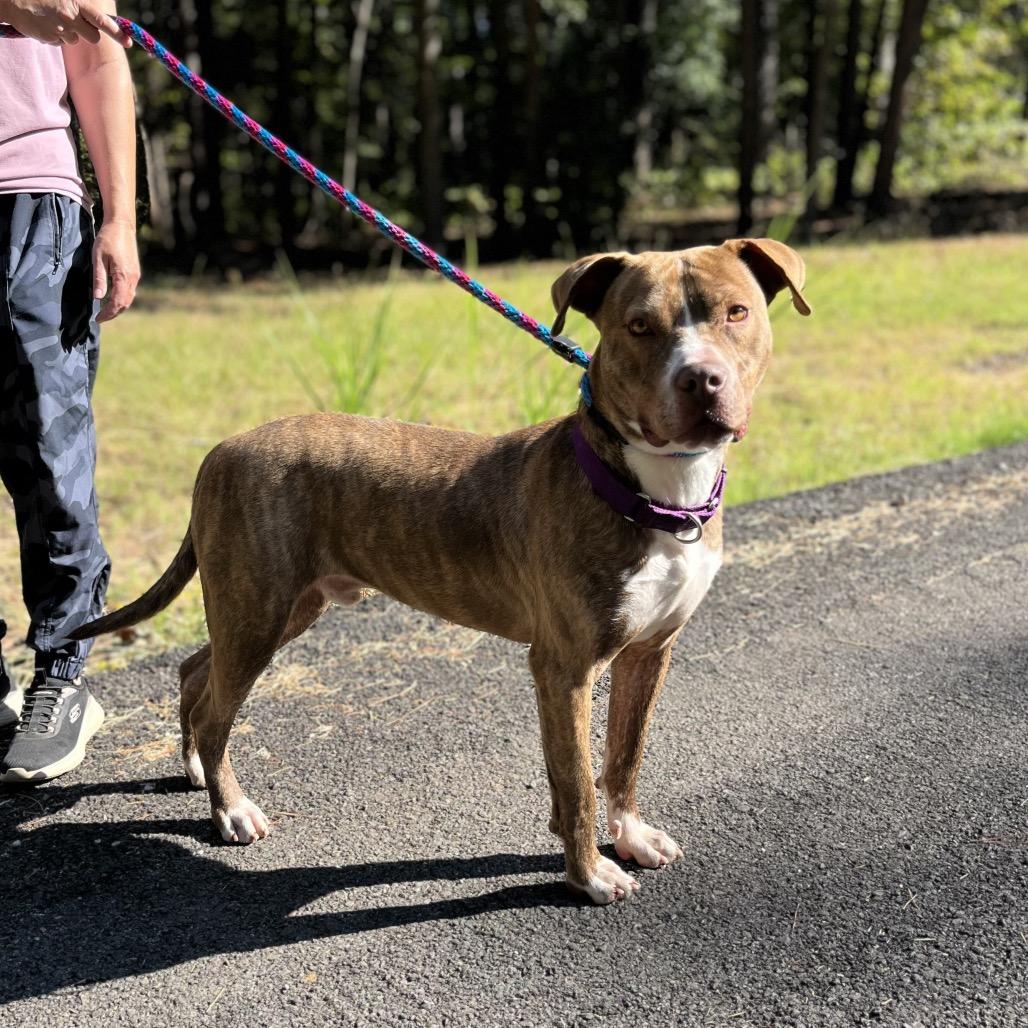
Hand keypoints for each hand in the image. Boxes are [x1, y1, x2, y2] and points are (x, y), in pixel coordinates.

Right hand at [0, 0, 129, 46]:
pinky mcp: (50, 38)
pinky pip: (59, 42)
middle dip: (88, 33)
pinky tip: (44, 23)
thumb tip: (96, 18)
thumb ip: (80, 6)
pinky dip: (54, 36)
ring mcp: (60, 29)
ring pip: (75, 40)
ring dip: (68, 33)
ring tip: (52, 19)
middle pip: (93, 37)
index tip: (128, 42)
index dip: (117, 32)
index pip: (101, 21)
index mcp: (76, 4)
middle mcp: (70, 17)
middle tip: (74, 22)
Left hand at [92, 220, 139, 322]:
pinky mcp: (135, 272)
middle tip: (100, 318)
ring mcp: (135, 276)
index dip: (108, 313)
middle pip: (125, 303)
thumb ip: (99, 279)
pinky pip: (130, 291)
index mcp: (124, 276)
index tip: (98, 319)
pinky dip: (122, 299)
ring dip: (118, 307)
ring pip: (129, 298)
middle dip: (113, 313)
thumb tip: (98, 298)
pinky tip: (113, 298)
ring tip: (106, 311)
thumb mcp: (98, 258)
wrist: (122, 225)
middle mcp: (133, 279)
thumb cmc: (107, 239)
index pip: (118, 302)